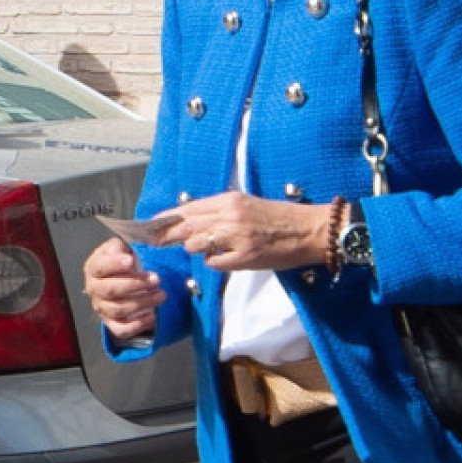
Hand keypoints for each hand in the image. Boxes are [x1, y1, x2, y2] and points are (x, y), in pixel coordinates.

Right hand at [83, 238, 164, 339]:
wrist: (118, 277)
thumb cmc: (123, 259)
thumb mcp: (122, 246)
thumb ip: (126, 245)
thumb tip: (137, 249)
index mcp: (94, 267)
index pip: (101, 266)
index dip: (115, 264)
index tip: (132, 261)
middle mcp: (93, 289)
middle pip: (110, 290)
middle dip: (135, 285)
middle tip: (156, 279)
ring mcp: (101, 307)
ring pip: (118, 309)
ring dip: (142, 303)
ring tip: (161, 295)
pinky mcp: (110, 322)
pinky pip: (121, 329)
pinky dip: (137, 325)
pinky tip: (152, 315)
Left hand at [152, 192, 332, 272]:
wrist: (310, 230)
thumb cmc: (280, 218)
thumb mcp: (247, 204)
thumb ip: (221, 211)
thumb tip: (193, 220)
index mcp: (230, 200)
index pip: (188, 208)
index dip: (167, 218)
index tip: (151, 225)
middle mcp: (230, 215)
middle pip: (186, 226)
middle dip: (166, 236)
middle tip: (155, 242)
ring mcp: (237, 237)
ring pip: (196, 245)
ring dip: (195, 249)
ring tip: (207, 249)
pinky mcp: (245, 258)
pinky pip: (215, 263)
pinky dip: (214, 262)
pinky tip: (224, 258)